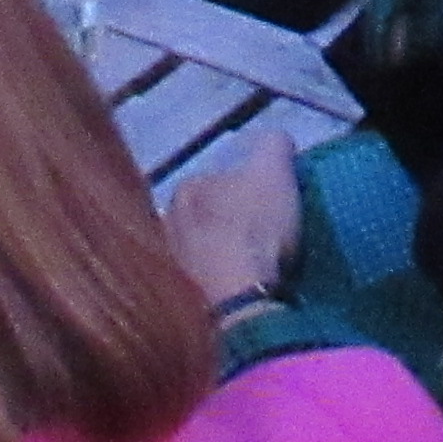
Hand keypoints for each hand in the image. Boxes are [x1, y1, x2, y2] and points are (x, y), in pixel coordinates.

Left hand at [162, 129, 301, 308]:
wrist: (242, 300)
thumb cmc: (256, 228)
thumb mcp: (274, 171)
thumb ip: (274, 145)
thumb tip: (275, 141)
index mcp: (185, 189)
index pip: (218, 180)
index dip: (247, 190)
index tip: (268, 205)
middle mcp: (166, 223)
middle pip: (206, 215)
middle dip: (227, 221)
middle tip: (259, 236)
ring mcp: (171, 264)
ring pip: (201, 249)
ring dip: (219, 253)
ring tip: (249, 266)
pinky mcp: (180, 299)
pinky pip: (202, 280)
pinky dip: (217, 280)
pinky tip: (237, 288)